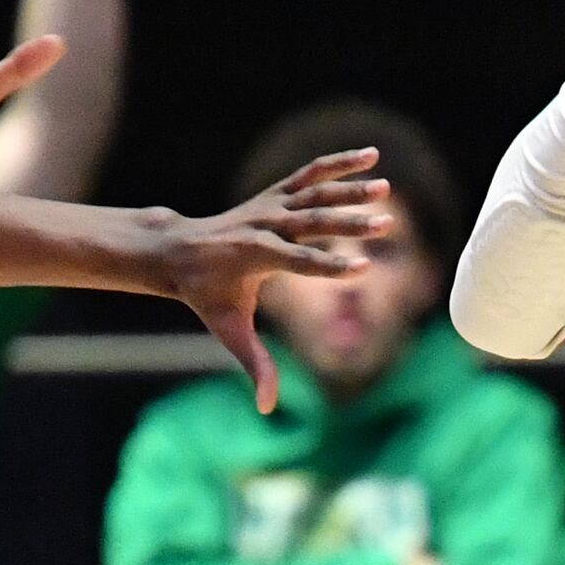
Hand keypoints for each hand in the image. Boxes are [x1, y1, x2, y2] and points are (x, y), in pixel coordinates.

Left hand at [140, 148, 387, 411]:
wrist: (179, 250)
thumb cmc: (207, 297)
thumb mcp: (230, 331)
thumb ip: (254, 366)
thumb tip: (265, 409)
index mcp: (255, 257)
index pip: (299, 262)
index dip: (330, 266)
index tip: (363, 268)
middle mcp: (264, 225)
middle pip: (313, 222)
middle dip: (349, 224)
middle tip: (386, 224)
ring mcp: (271, 205)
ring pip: (315, 192)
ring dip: (351, 188)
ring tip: (386, 187)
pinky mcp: (277, 193)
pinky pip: (312, 173)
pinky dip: (340, 163)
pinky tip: (373, 155)